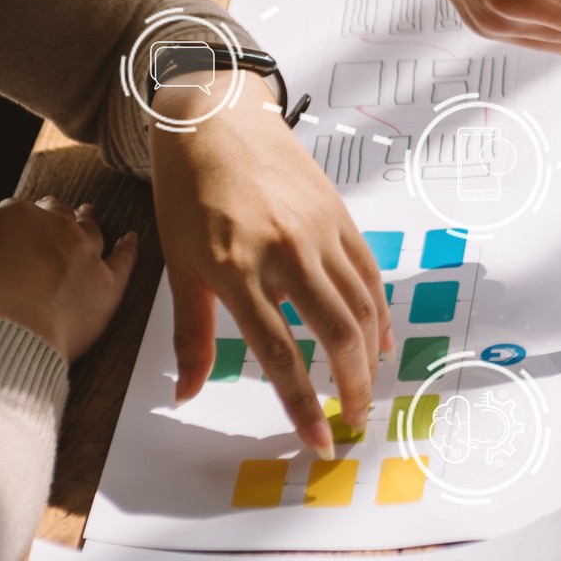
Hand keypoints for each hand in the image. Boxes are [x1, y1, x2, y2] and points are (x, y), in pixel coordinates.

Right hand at [0, 197, 137, 362]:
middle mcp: (57, 226)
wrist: (10, 337)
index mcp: (16, 217)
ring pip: (91, 229)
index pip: (23, 210)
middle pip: (60, 214)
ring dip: (89, 223)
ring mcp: (87, 251)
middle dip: (58, 216)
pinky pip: (124, 258)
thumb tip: (3, 256)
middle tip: (59, 216)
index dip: (26, 220)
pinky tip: (129, 241)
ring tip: (89, 216)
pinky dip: (128, 248)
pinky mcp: (108, 279)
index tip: (29, 223)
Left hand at [151, 83, 390, 458]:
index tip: (320, 440)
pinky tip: (380, 339)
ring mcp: (319, 232)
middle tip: (357, 420)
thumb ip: (191, 334)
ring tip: (368, 388)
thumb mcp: (179, 265)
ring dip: (370, 356)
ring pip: (361, 308)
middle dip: (353, 386)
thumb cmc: (188, 193)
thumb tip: (187, 393)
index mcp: (237, 270)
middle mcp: (285, 252)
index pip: (280, 354)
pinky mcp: (340, 217)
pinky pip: (370, 275)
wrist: (216, 120)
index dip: (303, 405)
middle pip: (335, 334)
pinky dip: (380, 312)